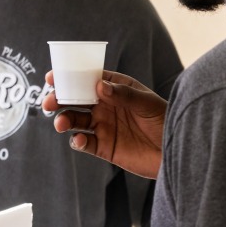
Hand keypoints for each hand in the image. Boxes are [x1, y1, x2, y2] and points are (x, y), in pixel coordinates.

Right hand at [44, 70, 167, 178]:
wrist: (176, 149)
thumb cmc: (166, 120)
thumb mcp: (148, 104)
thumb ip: (124, 95)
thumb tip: (99, 85)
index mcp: (116, 89)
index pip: (89, 79)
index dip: (69, 77)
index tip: (53, 77)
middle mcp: (106, 106)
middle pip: (75, 100)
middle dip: (59, 99)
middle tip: (49, 102)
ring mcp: (104, 126)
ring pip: (75, 120)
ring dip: (64, 120)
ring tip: (61, 123)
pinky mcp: (104, 147)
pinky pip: (83, 142)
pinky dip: (77, 141)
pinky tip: (80, 140)